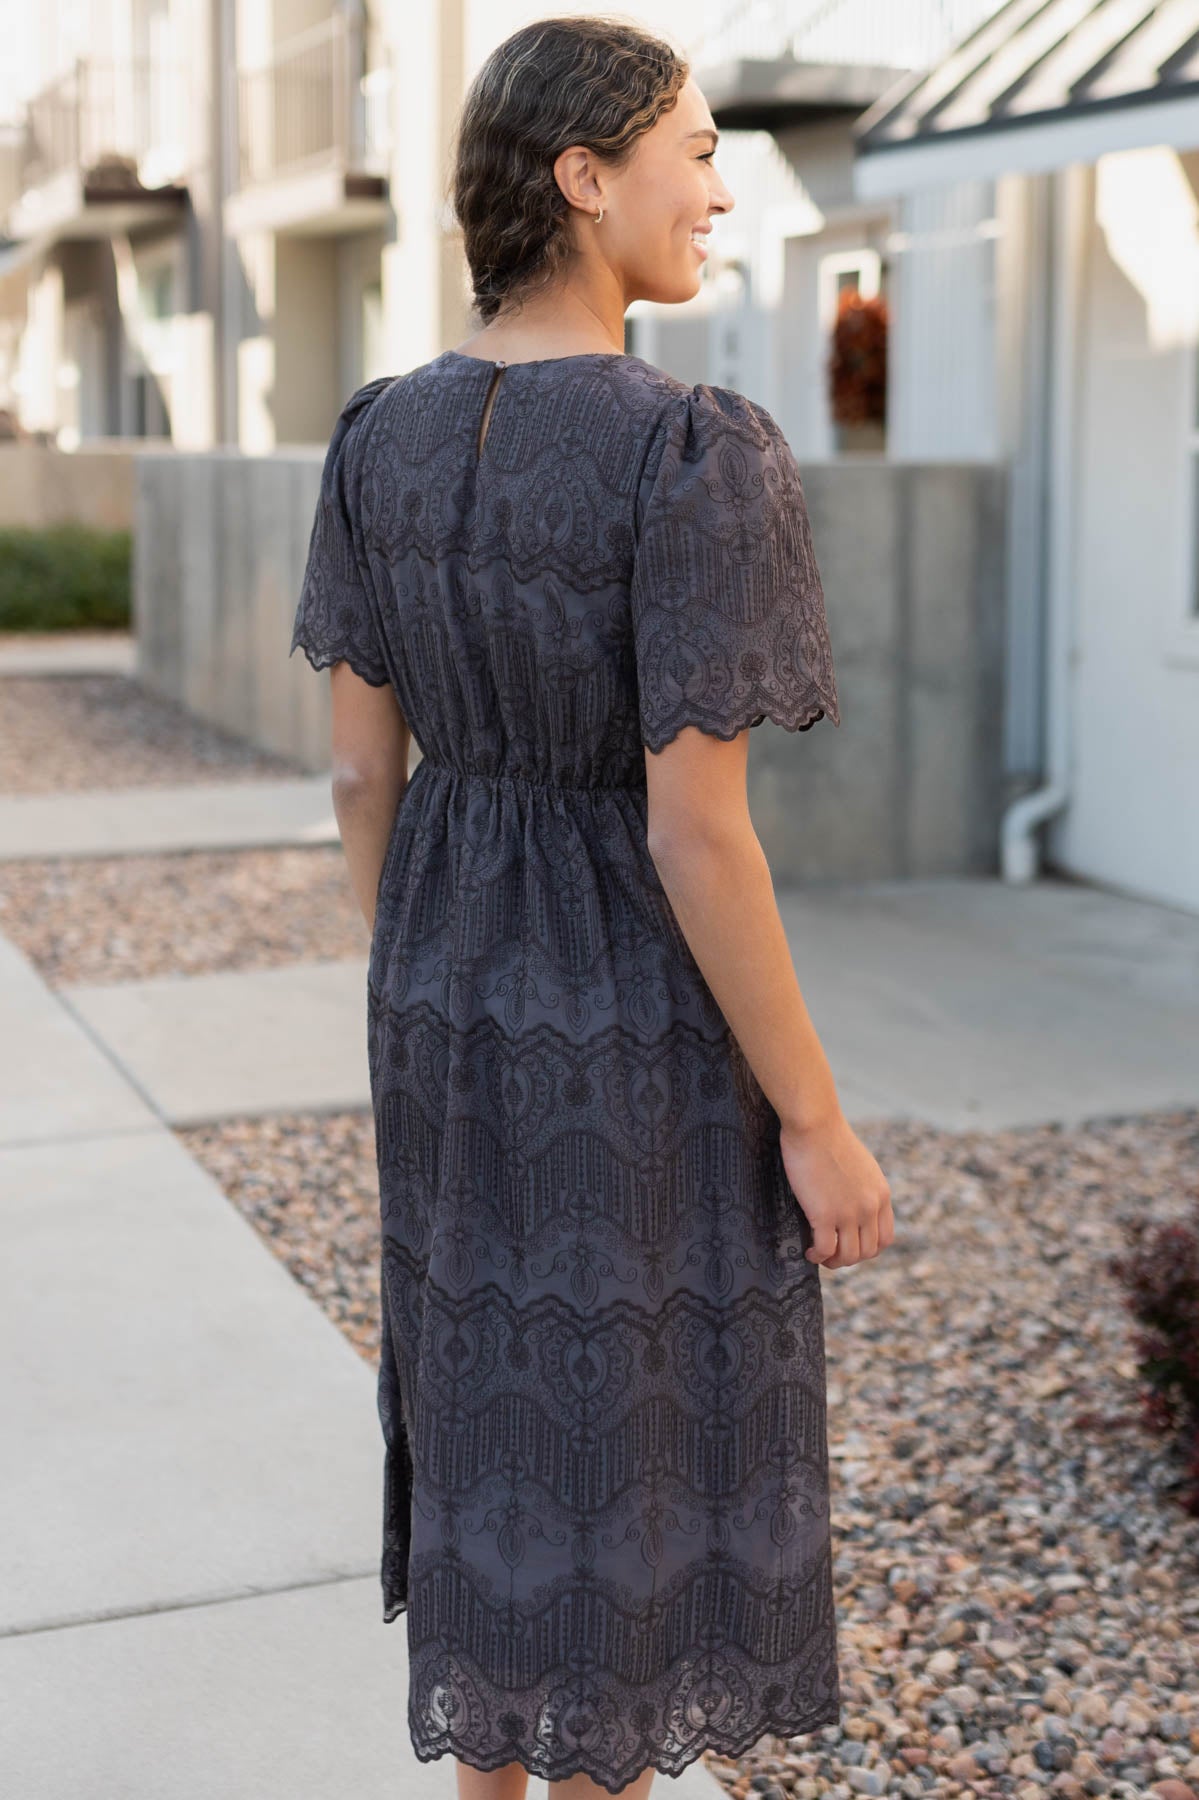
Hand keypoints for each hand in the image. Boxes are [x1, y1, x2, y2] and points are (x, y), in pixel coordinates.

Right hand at [780, 1111, 893, 1269]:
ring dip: (834, 1262)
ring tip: (819, 1255)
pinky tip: (809, 1251)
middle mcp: (870, 1206)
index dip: (869, 1249)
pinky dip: (818, 1256)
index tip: (850, 1246)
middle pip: (868, 1251)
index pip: (886, 1237)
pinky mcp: (825, 1214)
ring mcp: (849, 1212)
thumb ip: (863, 1187)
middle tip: (831, 1254)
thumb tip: (851, 1202)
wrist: (815, 1123)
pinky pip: (826, 1249)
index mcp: (881, 1194)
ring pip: (849, 1256)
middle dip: (849, 1258)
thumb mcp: (860, 1164)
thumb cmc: (829, 1137)